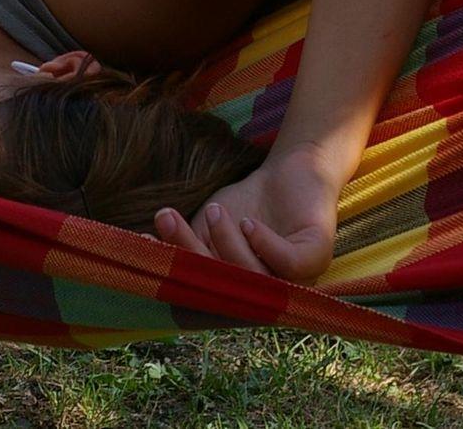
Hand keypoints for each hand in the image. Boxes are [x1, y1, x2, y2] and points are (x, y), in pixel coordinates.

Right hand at [151, 148, 340, 282]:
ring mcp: (298, 279)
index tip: (144, 241)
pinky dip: (265, 245)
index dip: (174, 275)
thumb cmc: (247, 203)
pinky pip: (290, 264)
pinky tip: (250, 224)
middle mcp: (269, 292)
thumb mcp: (208, 225)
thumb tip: (148, 253)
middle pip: (226, 289)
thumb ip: (187, 245)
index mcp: (240, 289)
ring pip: (256, 278)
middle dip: (192, 254)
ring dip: (227, 243)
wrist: (289, 169)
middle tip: (168, 217)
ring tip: (216, 211)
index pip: (205, 291)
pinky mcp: (317, 255)